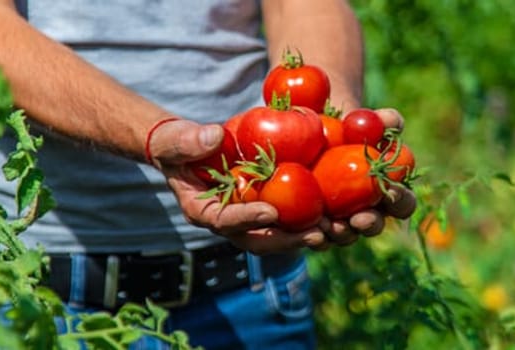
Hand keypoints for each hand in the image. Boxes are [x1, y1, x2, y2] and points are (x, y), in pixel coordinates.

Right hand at [147, 119, 319, 253]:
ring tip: (333, 230)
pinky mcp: (268, 211)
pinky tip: (338, 216)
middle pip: (259, 239)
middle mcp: (228, 223)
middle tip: (315, 234)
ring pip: (279, 236)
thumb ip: (187, 141)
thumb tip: (214, 137)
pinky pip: (291, 221)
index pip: (224, 221)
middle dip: (287, 239)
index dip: (246, 218)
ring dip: (306, 236)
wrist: (191, 151)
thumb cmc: (178, 145)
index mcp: (201, 212)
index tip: (270, 211)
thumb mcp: (175, 140)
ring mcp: (250, 220)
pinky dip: (312, 221)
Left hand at [314, 108, 416, 248]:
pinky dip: (311, 233)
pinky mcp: (313, 226)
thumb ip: (381, 121)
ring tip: (327, 226)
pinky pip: (315, 236)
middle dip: (368, 224)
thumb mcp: (361, 122)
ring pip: (345, 235)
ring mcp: (340, 222)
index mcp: (387, 193)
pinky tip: (305, 227)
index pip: (403, 203)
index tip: (391, 193)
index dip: (400, 201)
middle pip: (374, 225)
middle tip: (358, 219)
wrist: (311, 136)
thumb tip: (392, 120)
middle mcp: (367, 212)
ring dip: (340, 233)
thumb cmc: (346, 129)